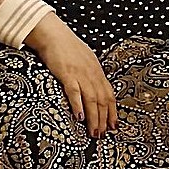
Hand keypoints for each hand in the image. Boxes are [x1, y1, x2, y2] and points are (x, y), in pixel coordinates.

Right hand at [25, 12, 117, 138]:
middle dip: (104, 119)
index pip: (109, 94)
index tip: (113, 125)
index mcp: (97, 71)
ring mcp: (80, 74)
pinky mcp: (66, 74)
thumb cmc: (68, 48)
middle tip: (103, 134)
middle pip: (102, 99)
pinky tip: (79, 117)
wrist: (54, 34)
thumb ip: (90, 74)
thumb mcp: (85, 60)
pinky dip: (78, 105)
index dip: (112, 111)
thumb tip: (94, 89)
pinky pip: (74, 91)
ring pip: (92, 99)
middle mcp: (92, 73)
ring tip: (94, 132)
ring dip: (94, 117)